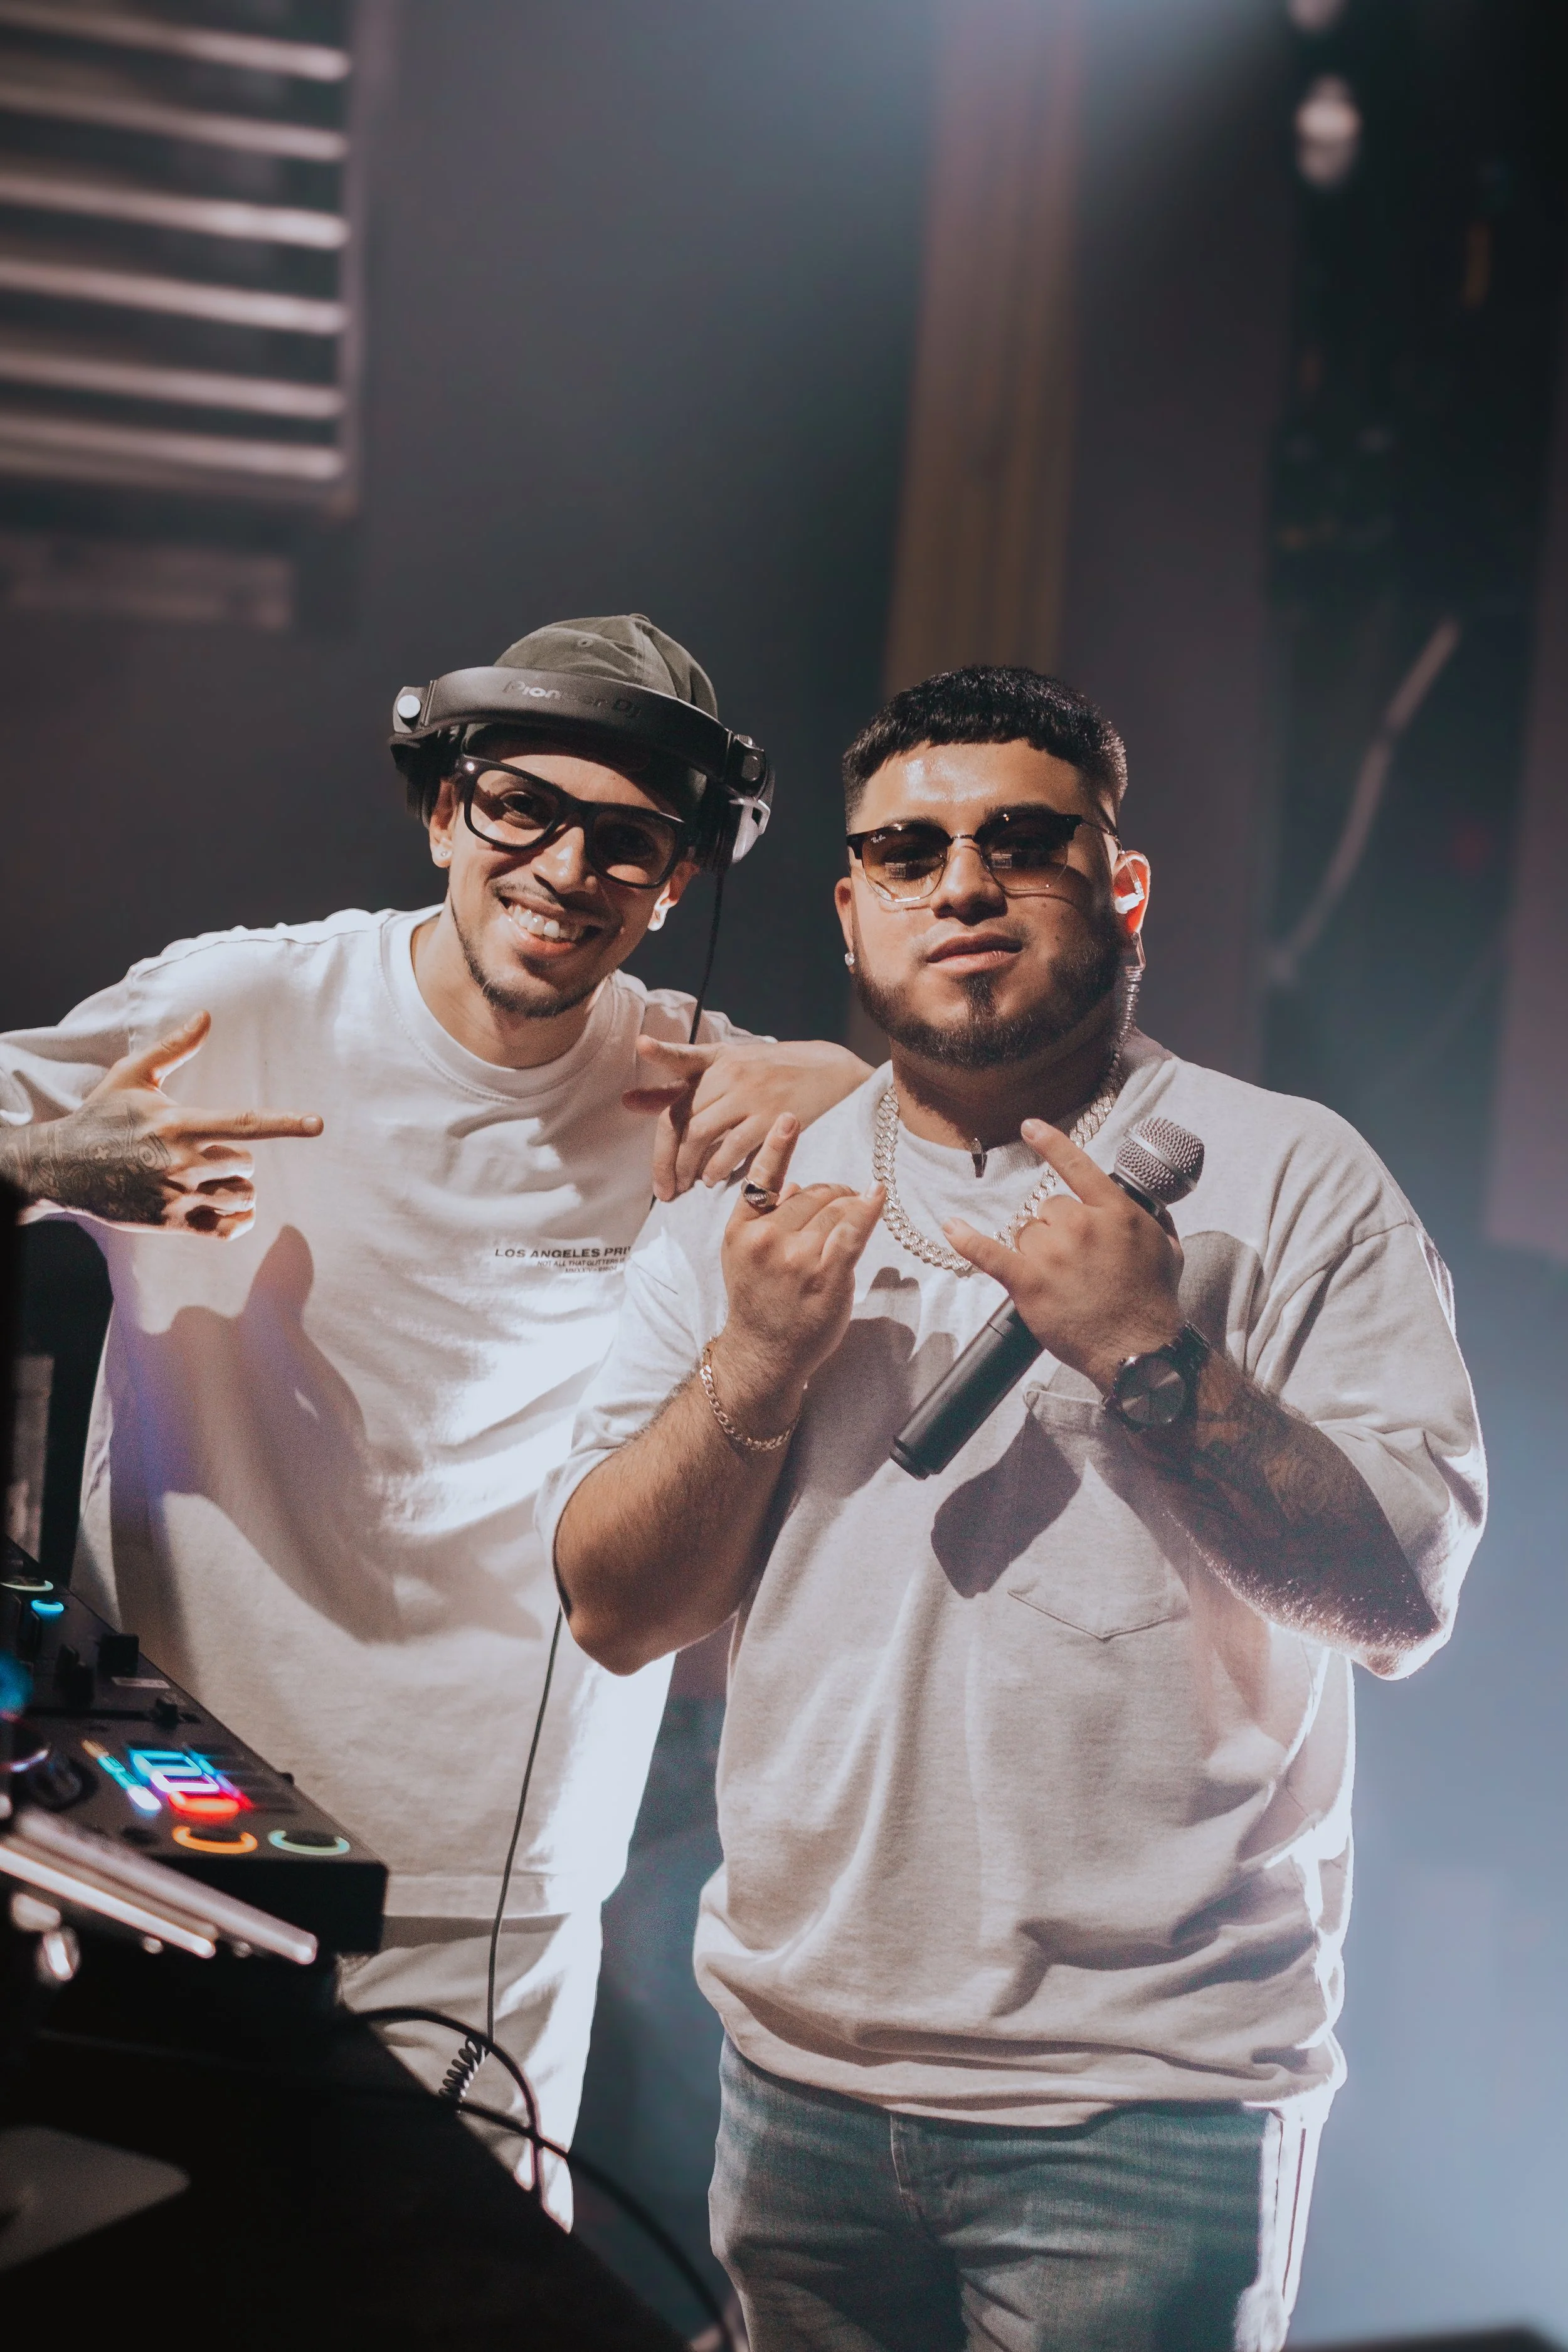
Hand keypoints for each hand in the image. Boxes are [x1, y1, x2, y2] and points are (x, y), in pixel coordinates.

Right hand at [8, 1011, 322, 1236]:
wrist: (62, 1166)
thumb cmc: (103, 1116)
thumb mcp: (133, 1075)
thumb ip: (174, 1047)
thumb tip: (206, 1016)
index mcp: (180, 1123)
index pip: (246, 1123)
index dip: (285, 1123)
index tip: (318, 1124)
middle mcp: (182, 1162)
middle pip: (245, 1163)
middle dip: (235, 1158)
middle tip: (203, 1152)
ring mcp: (176, 1195)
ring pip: (240, 1195)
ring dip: (236, 1189)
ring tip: (206, 1179)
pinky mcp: (170, 1222)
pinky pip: (226, 1229)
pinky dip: (238, 1221)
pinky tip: (230, 1210)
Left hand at [624, 1036, 869, 1199]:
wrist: (831, 1073)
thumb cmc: (771, 1074)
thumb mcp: (727, 1069)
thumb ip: (678, 1087)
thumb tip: (629, 1102)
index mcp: (717, 1060)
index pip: (681, 1061)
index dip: (661, 1053)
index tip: (637, 1059)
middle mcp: (730, 1074)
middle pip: (681, 1118)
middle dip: (665, 1158)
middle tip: (663, 1188)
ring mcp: (751, 1095)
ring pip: (701, 1135)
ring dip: (686, 1167)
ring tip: (684, 1186)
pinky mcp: (772, 1119)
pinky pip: (733, 1148)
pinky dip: (717, 1168)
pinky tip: (712, 1179)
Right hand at [712, 1114, 882, 1423]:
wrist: (763, 1354)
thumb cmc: (758, 1304)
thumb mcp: (743, 1256)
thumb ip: (764, 1217)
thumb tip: (795, 1182)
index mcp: (741, 1230)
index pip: (763, 1180)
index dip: (778, 1146)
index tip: (790, 1117)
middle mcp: (765, 1239)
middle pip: (813, 1192)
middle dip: (833, 1194)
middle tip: (844, 1203)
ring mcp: (796, 1258)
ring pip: (835, 1208)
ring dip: (852, 1206)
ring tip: (856, 1214)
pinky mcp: (826, 1275)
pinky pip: (852, 1230)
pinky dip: (867, 1209)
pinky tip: (877, 1195)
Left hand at [945, 1119, 1183, 1392]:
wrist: (1141, 1350)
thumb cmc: (1155, 1302)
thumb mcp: (1169, 1249)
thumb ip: (1154, 1219)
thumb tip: (1143, 1205)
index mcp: (1116, 1212)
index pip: (1077, 1167)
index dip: (1051, 1145)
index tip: (1030, 1127)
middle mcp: (1082, 1225)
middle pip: (1048, 1209)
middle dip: (1057, 1232)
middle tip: (1076, 1264)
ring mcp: (1053, 1254)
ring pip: (1025, 1233)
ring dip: (1035, 1252)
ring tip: (1059, 1281)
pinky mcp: (1029, 1282)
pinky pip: (989, 1253)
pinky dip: (967, 1240)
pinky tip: (952, 1227)